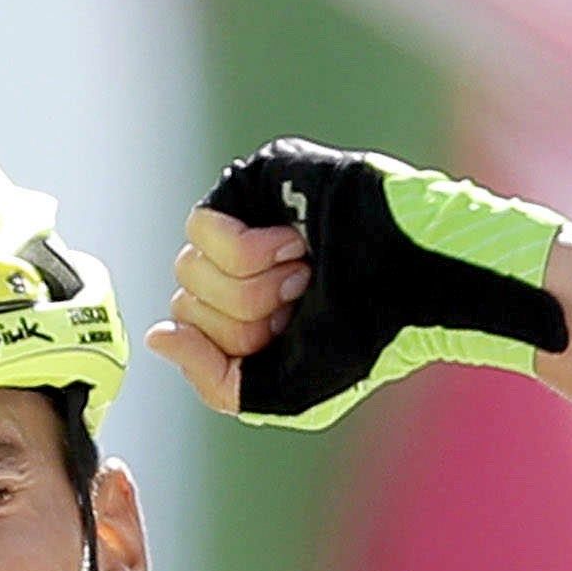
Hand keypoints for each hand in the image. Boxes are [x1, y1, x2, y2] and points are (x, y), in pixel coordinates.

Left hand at [154, 138, 569, 431]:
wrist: (412, 288)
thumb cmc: (365, 341)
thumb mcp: (277, 392)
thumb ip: (211, 379)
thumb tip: (159, 334)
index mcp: (247, 306)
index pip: (189, 326)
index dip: (237, 343)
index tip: (294, 331)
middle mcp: (243, 260)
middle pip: (188, 297)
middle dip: (245, 317)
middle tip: (305, 299)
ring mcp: (249, 215)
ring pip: (190, 266)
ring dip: (251, 286)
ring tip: (306, 273)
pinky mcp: (256, 178)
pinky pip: (203, 226)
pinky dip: (247, 251)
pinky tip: (295, 246)